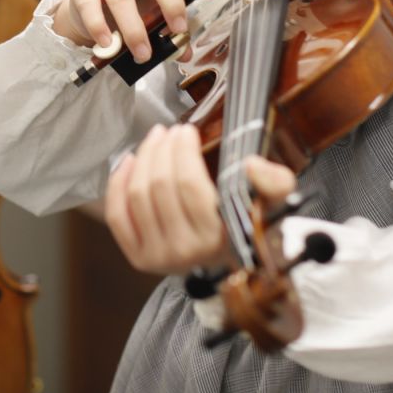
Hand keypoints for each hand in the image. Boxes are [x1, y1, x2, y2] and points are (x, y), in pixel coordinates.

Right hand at [52, 0, 209, 61]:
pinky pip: (90, 4)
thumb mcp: (151, 14)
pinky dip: (99, 27)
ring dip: (134, 29)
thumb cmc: (127, 6)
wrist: (85, 7)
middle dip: (170, 2)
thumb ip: (168, 30)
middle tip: (178, 30)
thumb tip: (183, 52)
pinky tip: (107, 43)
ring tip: (142, 53)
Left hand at [103, 124, 297, 275]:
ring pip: (136, 196)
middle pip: (159, 187)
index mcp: (217, 239)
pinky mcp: (137, 256)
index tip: (187, 130)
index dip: (183, 151)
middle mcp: (184, 252)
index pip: (190, 185)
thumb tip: (251, 164)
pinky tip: (130, 161)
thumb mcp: (273, 203)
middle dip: (161, 150)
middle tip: (169, 131)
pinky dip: (118, 184)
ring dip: (142, 159)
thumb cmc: (246, 224)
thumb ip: (275, 182)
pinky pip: (117, 215)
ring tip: (154, 139)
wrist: (227, 261)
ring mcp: (156, 257)